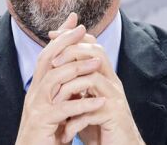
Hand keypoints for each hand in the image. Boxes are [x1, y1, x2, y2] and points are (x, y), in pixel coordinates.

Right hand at [16, 14, 106, 144]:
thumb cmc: (48, 136)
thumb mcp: (59, 110)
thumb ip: (66, 93)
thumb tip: (81, 78)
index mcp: (38, 88)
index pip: (48, 55)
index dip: (60, 37)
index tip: (74, 21)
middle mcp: (34, 93)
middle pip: (47, 59)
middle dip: (65, 41)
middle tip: (82, 29)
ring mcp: (36, 106)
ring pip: (55, 79)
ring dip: (77, 69)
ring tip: (98, 63)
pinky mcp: (42, 122)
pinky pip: (64, 109)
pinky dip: (83, 104)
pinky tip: (99, 102)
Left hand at [46, 26, 142, 144]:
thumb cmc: (99, 128)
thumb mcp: (84, 103)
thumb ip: (74, 86)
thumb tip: (53, 69)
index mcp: (104, 77)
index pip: (92, 45)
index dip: (72, 38)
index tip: (51, 36)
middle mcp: (112, 83)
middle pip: (95, 53)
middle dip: (71, 53)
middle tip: (53, 64)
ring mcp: (115, 98)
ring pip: (92, 78)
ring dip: (69, 88)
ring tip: (54, 101)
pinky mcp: (115, 116)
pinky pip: (92, 109)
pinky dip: (75, 119)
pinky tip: (65, 130)